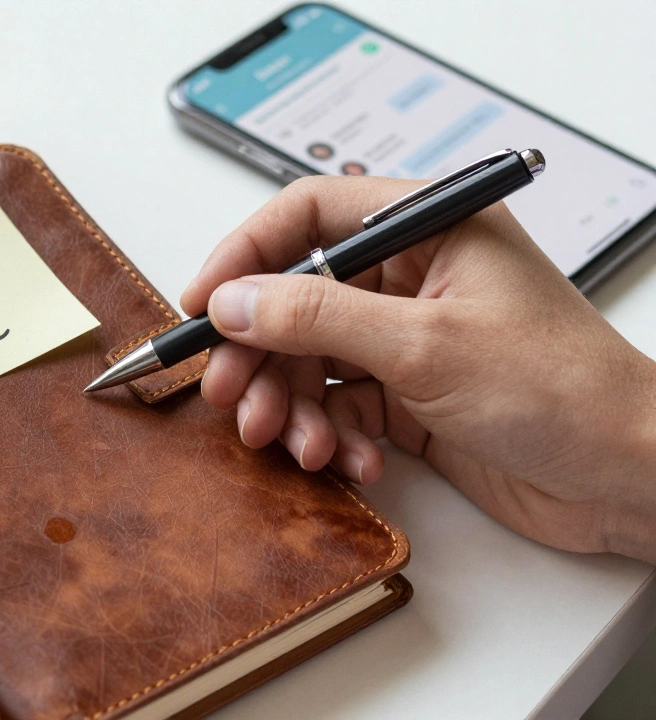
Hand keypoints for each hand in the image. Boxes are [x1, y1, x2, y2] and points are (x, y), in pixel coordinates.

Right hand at [181, 176, 655, 561]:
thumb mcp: (424, 347)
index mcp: (426, 228)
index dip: (244, 254)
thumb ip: (318, 318)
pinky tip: (351, 463)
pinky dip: (330, 435)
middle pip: (295, 296)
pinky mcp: (407, 394)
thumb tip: (232, 300)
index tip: (201, 303)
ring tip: (292, 444)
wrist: (627, 477)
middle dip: (259, 352)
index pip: (307, 215)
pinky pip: (338, 404)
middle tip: (229, 395)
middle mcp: (410, 275)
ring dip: (291, 404)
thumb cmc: (560, 390)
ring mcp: (406, 337)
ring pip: (309, 358)